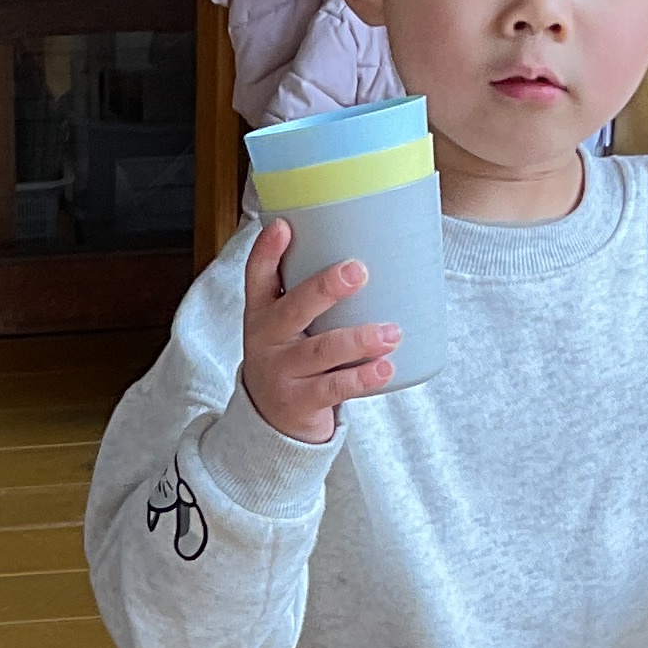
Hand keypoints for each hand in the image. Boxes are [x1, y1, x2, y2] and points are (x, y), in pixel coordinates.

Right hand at [240, 217, 397, 444]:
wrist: (270, 420)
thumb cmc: (290, 357)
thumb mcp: (285, 326)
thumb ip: (310, 295)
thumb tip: (369, 255)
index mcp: (261, 312)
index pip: (257, 276)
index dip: (267, 250)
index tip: (284, 226)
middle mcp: (266, 339)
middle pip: (293, 310)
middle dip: (324, 289)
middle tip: (358, 271)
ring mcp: (281, 372)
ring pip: (320, 351)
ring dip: (358, 340)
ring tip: (391, 332)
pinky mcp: (299, 401)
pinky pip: (334, 388)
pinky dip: (362, 378)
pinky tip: (384, 368)